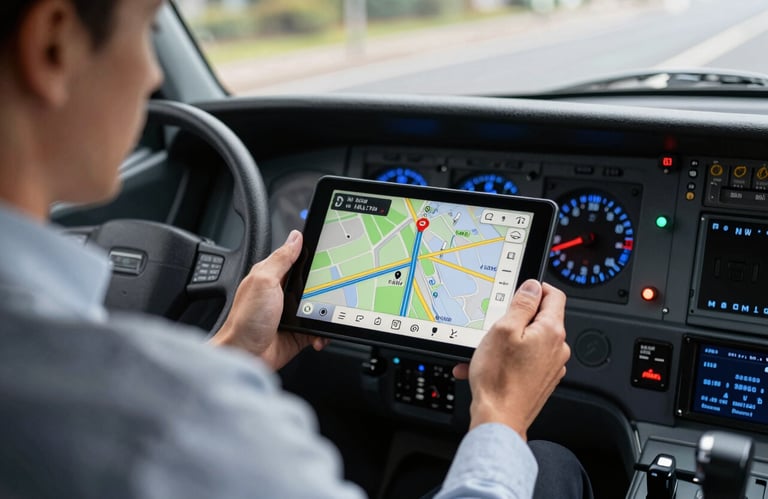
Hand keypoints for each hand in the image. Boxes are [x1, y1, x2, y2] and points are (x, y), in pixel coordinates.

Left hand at [211, 230, 328, 369]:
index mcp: (273, 276)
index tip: (331, 255)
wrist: (245, 356)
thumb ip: (281, 259)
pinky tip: (319, 336)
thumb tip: (295, 237)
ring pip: (320, 307)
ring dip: (326, 313)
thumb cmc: (246, 320)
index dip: (313, 256)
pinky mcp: (299, 333)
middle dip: (326, 287)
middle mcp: (283, 294)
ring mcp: (292, 314)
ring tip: (326, 316)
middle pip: (313, 283)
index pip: (297, 258)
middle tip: (333, 290)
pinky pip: (319, 329)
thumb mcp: (264, 281)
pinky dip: (323, 334)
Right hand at [454, 280, 569, 439]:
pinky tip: (487, 366)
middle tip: (493, 325)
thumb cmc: (499, 379)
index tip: (519, 291)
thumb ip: (522, 304)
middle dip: (515, 319)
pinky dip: (507, 359)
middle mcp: (557, 349)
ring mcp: (551, 367)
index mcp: (551, 331)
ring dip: (506, 341)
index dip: (536, 288)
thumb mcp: (503, 329)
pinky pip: (525, 360)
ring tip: (483, 351)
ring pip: (529, 341)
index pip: (554, 296)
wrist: (498, 419)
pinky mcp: (541, 380)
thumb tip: (533, 286)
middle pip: (539, 319)